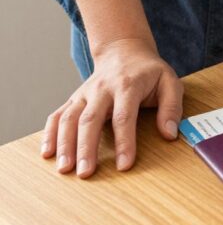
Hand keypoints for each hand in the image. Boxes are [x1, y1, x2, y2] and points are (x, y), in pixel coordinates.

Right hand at [40, 38, 182, 177]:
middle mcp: (101, 89)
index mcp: (127, 86)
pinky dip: (50, 134)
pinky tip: (47, 153)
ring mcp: (84, 94)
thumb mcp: (170, 82)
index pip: (124, 117)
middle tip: (85, 173)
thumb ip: (172, 108)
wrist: (124, 52)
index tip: (124, 165)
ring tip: (64, 169)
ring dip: (64, 144)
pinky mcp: (74, 99)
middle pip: (90, 120)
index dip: (124, 142)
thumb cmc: (149, 72)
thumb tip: (170, 134)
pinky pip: (57, 116)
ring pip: (69, 119)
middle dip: (86, 148)